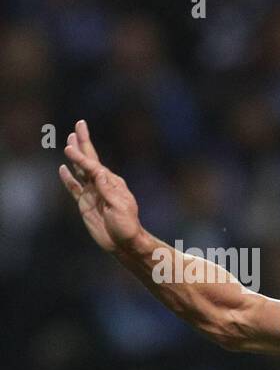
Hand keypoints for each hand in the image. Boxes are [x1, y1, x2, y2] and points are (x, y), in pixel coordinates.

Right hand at [59, 119, 142, 253]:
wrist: (125, 244)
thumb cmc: (127, 226)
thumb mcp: (119, 206)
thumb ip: (106, 188)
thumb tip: (95, 170)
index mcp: (112, 183)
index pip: (93, 165)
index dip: (81, 156)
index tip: (70, 148)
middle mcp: (102, 185)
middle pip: (89, 159)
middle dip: (83, 142)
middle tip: (79, 125)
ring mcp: (92, 193)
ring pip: (80, 170)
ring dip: (75, 156)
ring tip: (70, 141)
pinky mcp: (85, 204)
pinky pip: (74, 188)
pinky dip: (68, 178)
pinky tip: (62, 169)